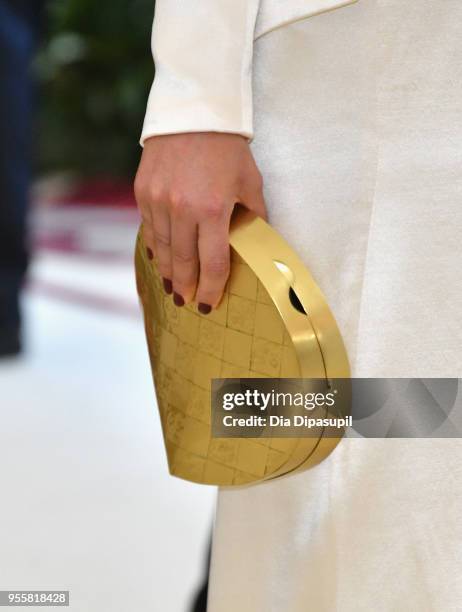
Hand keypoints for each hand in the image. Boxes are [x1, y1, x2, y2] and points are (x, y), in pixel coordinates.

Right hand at [134, 132, 266, 311]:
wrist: (194, 112)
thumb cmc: (228, 149)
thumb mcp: (251, 183)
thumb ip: (253, 217)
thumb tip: (256, 243)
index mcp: (212, 210)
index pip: (211, 263)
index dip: (211, 289)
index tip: (209, 304)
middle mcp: (181, 209)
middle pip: (183, 262)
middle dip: (187, 287)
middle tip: (187, 303)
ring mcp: (157, 200)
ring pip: (161, 249)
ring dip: (168, 272)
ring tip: (172, 288)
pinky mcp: (143, 191)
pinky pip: (148, 228)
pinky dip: (155, 247)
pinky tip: (160, 259)